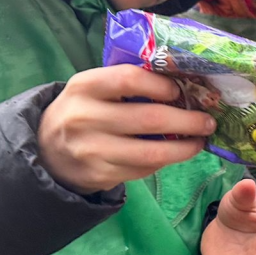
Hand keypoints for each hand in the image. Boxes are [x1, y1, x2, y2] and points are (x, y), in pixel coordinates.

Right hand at [37, 65, 216, 193]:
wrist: (46, 150)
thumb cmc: (85, 110)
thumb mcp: (94, 88)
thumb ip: (128, 83)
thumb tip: (185, 83)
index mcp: (85, 86)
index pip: (130, 79)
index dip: (162, 85)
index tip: (182, 90)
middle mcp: (85, 117)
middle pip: (149, 119)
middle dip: (188, 120)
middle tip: (208, 121)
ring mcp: (91, 150)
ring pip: (151, 153)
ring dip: (185, 148)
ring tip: (200, 141)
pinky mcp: (99, 175)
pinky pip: (143, 169)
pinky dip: (165, 161)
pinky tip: (176, 154)